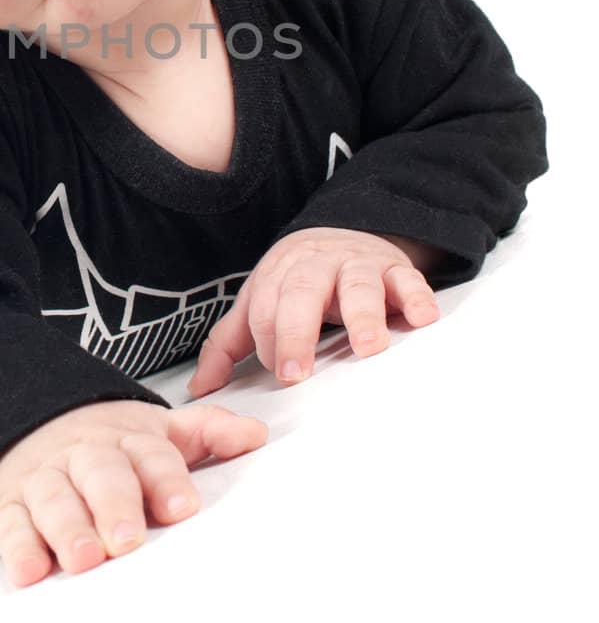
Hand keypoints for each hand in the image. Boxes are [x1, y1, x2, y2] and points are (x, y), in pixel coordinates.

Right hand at [0, 398, 266, 587]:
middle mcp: (85, 456)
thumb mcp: (153, 432)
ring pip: (55, 499)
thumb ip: (204, 432)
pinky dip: (18, 548)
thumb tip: (256, 435)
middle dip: (115, 505)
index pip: (150, 454)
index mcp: (127, 439)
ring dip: (68, 528)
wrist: (27, 428)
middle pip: (101, 475)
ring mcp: (43, 479)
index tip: (183, 508)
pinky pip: (10, 525)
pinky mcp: (6, 505)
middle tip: (127, 541)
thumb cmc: (106, 447)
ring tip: (84, 559)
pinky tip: (31, 572)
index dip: (166, 479)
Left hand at [186, 226, 441, 397]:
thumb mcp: (261, 304)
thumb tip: (201, 389)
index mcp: (279, 273)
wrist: (346, 234)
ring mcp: (358, 265)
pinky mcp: (397, 269)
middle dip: (296, 332)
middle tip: (296, 372)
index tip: (280, 375)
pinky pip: (408, 279)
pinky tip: (422, 319)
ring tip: (368, 347)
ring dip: (363, 314)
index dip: (270, 339)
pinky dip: (416, 297)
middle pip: (302, 292)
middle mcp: (317, 264)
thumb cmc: (300, 282)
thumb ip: (229, 344)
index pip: (265, 306)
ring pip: (358, 284)